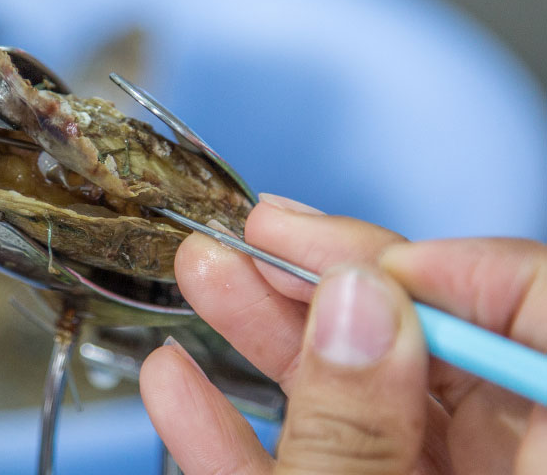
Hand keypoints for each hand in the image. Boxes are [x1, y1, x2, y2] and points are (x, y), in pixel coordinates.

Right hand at [140, 193, 546, 473]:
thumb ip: (358, 431)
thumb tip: (351, 301)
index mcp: (538, 466)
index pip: (535, 311)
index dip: (449, 268)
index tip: (352, 258)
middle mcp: (493, 473)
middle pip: (431, 349)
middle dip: (328, 284)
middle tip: (258, 235)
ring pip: (359, 401)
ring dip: (270, 340)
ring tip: (204, 276)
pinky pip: (303, 468)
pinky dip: (235, 431)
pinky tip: (175, 385)